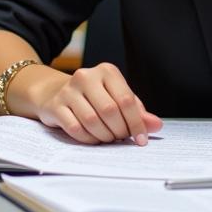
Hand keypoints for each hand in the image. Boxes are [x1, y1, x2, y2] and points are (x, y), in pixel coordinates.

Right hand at [34, 63, 163, 145]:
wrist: (55, 93)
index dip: (137, 123)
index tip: (141, 140)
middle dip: (119, 130)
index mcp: (107, 71)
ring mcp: (68, 90)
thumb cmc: (94, 97)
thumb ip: (137, 111)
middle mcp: (86, 76)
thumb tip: (156, 125)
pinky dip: (88, 138)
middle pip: (110, 111)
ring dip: (104, 136)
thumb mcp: (117, 98)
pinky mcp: (55, 106)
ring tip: (108, 138)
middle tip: (121, 138)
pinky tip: (93, 138)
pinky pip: (75, 128)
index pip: (126, 99)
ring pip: (92, 120)